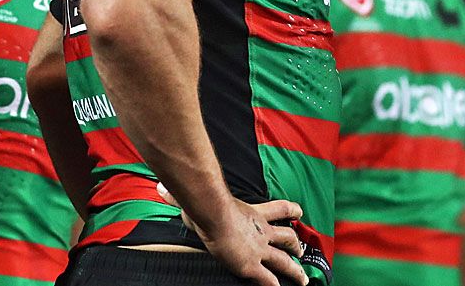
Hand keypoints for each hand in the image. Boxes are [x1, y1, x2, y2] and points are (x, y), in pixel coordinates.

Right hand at [156, 182, 307, 285]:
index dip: (291, 210)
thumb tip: (161, 188)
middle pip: (287, 238)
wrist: (212, 214)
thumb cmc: (205, 203)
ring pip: (285, 262)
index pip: (279, 209)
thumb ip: (182, 195)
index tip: (299, 212)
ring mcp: (259, 250)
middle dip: (296, 245)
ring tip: (302, 278)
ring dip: (295, 271)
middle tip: (301, 251)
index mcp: (253, 213)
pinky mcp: (253, 267)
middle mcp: (261, 232)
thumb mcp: (200, 197)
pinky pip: (269, 281)